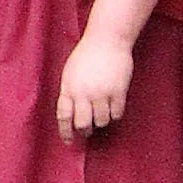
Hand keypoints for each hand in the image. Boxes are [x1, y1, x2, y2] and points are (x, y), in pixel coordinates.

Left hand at [57, 23, 133, 144]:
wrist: (107, 40)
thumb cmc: (87, 55)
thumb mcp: (70, 73)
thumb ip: (70, 92)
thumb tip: (71, 115)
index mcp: (68, 87)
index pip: (63, 116)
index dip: (65, 131)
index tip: (68, 141)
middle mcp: (83, 92)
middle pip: (83, 124)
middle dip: (85, 131)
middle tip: (88, 131)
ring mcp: (101, 93)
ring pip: (102, 121)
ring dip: (102, 121)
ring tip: (102, 113)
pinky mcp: (118, 91)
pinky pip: (117, 114)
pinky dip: (115, 114)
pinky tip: (113, 108)